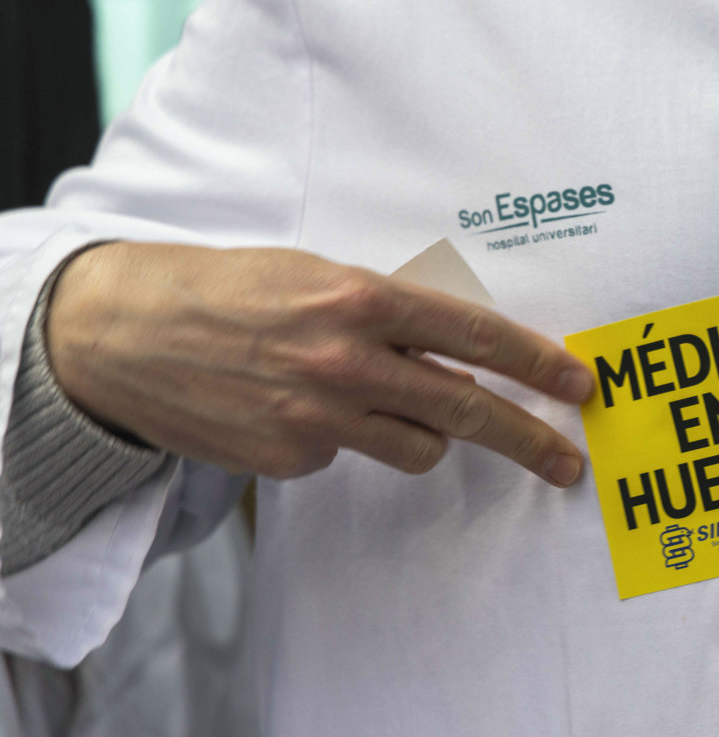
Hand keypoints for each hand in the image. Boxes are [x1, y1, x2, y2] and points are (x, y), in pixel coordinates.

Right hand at [47, 243, 592, 483]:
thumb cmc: (232, 290)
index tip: (576, 383)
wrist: (124, 334)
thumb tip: (461, 352)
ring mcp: (317, 416)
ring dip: (422, 430)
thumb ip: (391, 312)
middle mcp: (346, 359)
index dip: (535, 362)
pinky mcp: (289, 458)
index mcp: (360, 298)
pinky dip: (345, 437)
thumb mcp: (319, 275)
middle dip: (529, 438)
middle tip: (568, 461)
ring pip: (420, 446)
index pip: (474, 334)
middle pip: (466, 409)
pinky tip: (297, 406)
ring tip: (376, 398)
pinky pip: (351, 456)